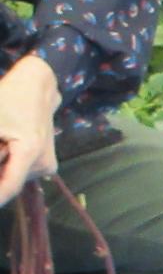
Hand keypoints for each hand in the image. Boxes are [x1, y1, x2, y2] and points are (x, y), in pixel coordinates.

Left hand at [0, 54, 60, 207]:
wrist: (37, 87)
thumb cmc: (10, 98)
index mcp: (31, 153)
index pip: (8, 186)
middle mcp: (44, 164)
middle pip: (9, 181)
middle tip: (1, 139)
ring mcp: (47, 166)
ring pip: (13, 177)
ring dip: (1, 165)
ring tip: (4, 138)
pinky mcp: (46, 164)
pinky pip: (20, 172)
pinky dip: (8, 163)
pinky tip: (8, 144)